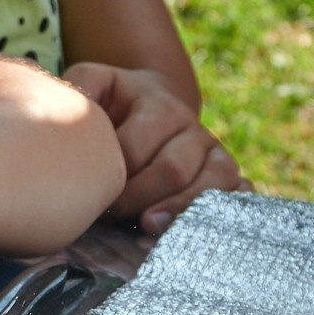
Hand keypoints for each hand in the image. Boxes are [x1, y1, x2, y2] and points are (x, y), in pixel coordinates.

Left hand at [63, 63, 245, 231]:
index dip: (113, 174)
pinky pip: (240, 195)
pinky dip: (223, 214)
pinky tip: (195, 231)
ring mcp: (216, 152)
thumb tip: (72, 106)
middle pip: (172, 171)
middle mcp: (194, 128)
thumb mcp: (97, 83)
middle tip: (112, 213)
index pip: (136, 148)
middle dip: (138, 197)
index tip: (91, 191)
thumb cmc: (117, 103)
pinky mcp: (229, 175)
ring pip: (212, 185)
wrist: (156, 104)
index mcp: (160, 105)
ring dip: (178, 210)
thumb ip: (82, 86)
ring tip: (148, 226)